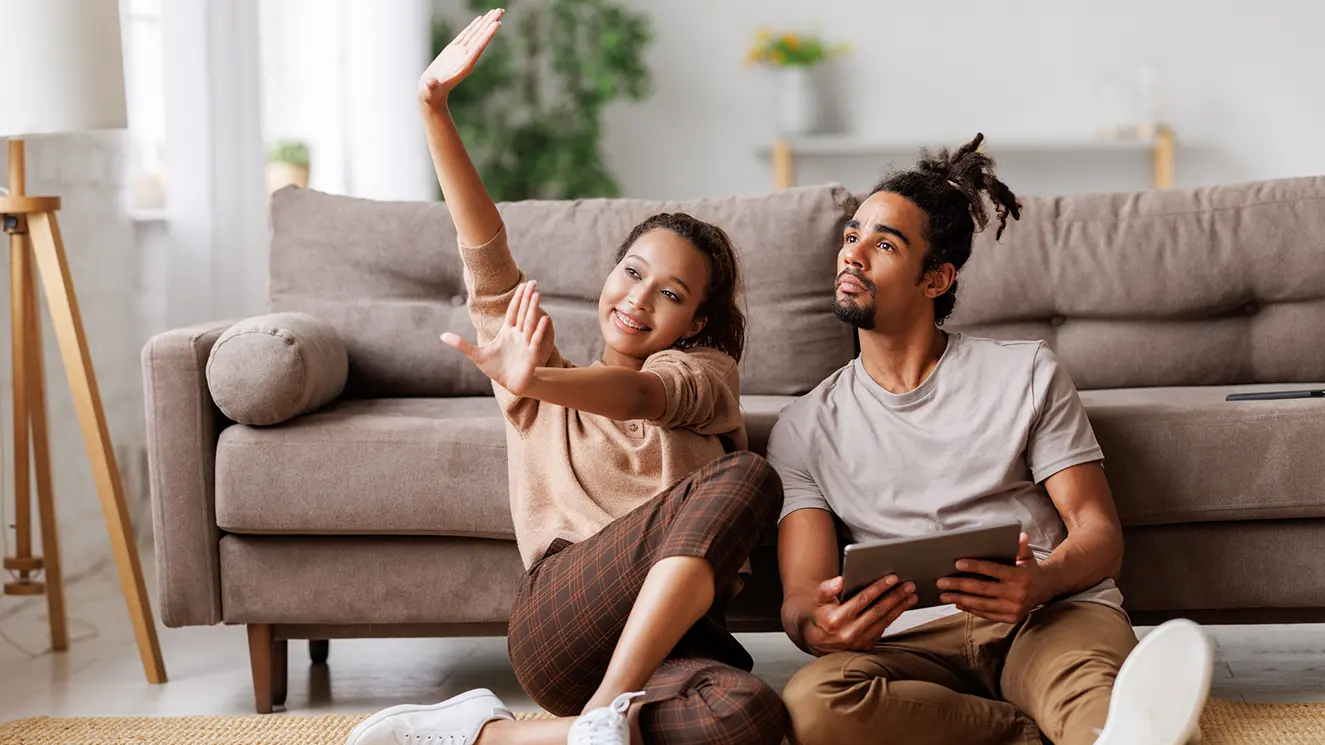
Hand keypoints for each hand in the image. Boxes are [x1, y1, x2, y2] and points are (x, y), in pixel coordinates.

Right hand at [418, 8, 503, 107]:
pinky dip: (473, 27)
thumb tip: (430, 82)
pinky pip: (466, 35)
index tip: (497, 24)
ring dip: (485, 22)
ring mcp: (461, 53)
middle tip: (501, 10)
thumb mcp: (430, 90)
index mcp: (464, 66)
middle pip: (481, 37)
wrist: (430, 93)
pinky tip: (480, 19)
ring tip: (495, 11)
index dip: (487, 35)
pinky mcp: (454, 50)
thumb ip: (431, 86)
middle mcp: (466, 57)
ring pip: (475, 34)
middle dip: (490, 23)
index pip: (478, 47)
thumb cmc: (430, 93)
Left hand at [442, 280, 551, 394]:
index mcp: (508, 332)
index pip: (513, 311)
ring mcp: (526, 343)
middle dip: (527, 298)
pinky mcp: (532, 354)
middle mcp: (519, 334)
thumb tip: (441, 335)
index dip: (517, 298)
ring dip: (533, 308)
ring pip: (529, 323)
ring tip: (537, 294)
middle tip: (533, 283)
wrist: (511, 384)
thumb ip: (461, 344)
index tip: (523, 285)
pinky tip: (544, 318)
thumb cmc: (496, 369)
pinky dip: (539, 330)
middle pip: (523, 313)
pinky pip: (536, 340)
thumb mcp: (476, 355)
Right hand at [802, 575, 917, 654]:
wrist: (818, 640)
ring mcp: (859, 642)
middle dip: (896, 596)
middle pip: (878, 611)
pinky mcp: (867, 646)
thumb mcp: (818, 599)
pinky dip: (895, 616)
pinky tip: (902, 606)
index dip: (879, 587)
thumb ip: (826, 589)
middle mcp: (848, 633)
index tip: (893, 577)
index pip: (862, 600)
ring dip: (900, 606)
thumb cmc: (821, 614)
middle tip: (909, 585)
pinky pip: (884, 628)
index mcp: (835, 619)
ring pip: (884, 621)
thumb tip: (840, 581)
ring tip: (911, 595)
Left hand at [937, 533, 1049, 623]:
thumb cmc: (1030, 569)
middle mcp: (1018, 594)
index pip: (994, 570)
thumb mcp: (1028, 556)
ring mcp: (1014, 608)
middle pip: (983, 589)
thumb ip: (1020, 547)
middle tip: (941, 582)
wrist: (1045, 590)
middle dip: (959, 585)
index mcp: (1021, 576)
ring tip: (944, 595)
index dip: (975, 567)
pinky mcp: (1011, 618)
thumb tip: (1019, 534)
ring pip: (982, 604)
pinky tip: (958, 603)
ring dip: (960, 599)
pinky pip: (987, 614)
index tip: (957, 564)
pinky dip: (971, 609)